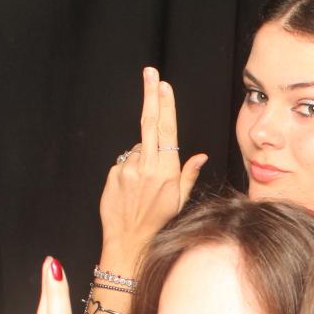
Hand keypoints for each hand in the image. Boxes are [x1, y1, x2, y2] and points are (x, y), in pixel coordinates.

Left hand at [100, 67, 207, 256]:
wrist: (128, 241)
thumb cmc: (158, 222)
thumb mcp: (180, 200)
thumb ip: (189, 174)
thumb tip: (200, 155)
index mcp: (167, 172)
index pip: (167, 131)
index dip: (165, 106)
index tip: (163, 86)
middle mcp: (148, 167)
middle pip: (149, 123)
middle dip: (150, 95)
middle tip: (150, 72)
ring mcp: (128, 169)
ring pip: (138, 148)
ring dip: (142, 156)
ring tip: (143, 184)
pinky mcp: (113, 173)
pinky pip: (125, 161)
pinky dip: (130, 168)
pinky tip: (132, 187)